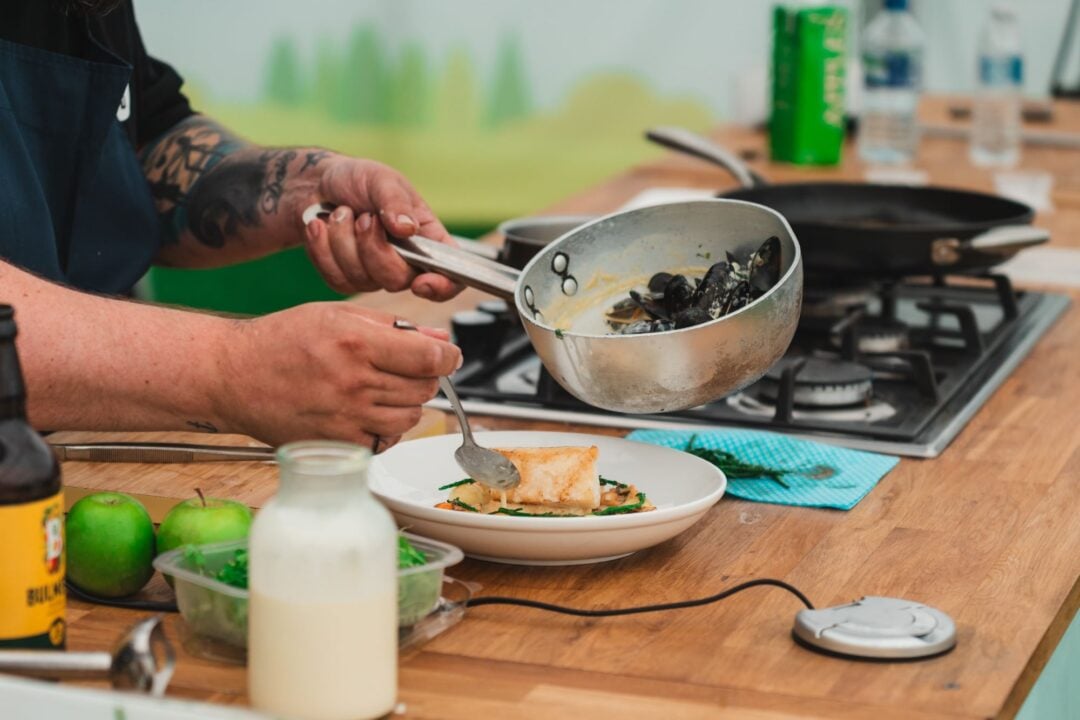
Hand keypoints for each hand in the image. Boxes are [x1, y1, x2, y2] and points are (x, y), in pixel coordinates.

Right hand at [218, 303, 461, 449]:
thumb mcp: (336, 314)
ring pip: (410, 417)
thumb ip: (392, 326)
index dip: (448, 356)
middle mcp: (354, 382)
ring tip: (380, 387)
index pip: (430, 357)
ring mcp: (346, 418)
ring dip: (406, 402)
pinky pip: (386, 440)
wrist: (232, 375)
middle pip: (425, 388)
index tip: (448, 356)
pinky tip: (366, 410)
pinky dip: (386, 427)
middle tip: (405, 368)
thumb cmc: (281, 340)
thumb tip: (438, 339)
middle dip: (424, 376)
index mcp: (357, 343)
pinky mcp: (337, 444)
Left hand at [304, 156, 462, 299]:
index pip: (451, 276)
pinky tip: (320, 226)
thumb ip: (395, 202)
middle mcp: (406, 262)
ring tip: (339, 212)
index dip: (442, 287)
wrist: (316, 184)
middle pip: (398, 280)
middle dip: (373, 247)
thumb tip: (407, 228)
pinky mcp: (346, 279)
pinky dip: (323, 248)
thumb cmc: (358, 179)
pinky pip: (336, 279)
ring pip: (363, 280)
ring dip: (343, 240)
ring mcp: (375, 274)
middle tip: (363, 217)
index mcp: (428, 239)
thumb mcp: (381, 180)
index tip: (421, 282)